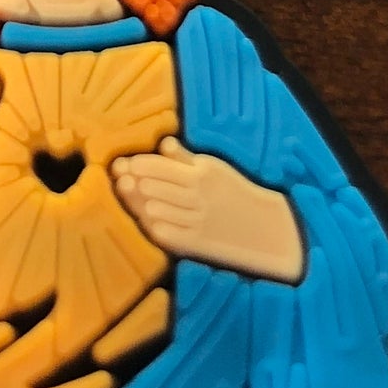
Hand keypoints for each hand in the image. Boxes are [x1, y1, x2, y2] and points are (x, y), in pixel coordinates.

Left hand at [111, 136, 304, 284]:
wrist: (264, 230)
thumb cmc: (236, 193)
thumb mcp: (216, 168)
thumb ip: (187, 158)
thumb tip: (164, 143)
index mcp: (200, 174)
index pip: (158, 166)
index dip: (138, 164)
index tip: (128, 164)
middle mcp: (195, 197)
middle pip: (150, 187)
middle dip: (133, 182)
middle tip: (124, 180)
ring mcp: (193, 222)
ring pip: (152, 209)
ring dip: (140, 204)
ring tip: (135, 198)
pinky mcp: (192, 244)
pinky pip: (161, 233)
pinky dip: (152, 225)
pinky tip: (150, 218)